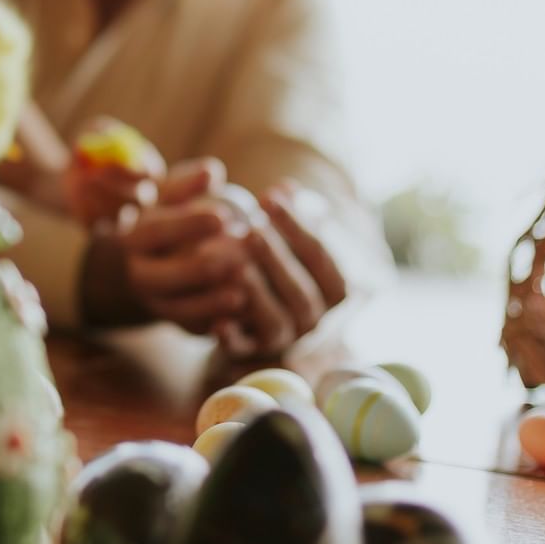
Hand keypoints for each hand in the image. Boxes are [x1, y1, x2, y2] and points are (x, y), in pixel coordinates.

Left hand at [64, 118, 169, 226]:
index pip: (152, 175)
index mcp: (149, 170)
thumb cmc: (88, 148)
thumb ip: (100, 131)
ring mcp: (129, 218)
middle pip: (139, 199)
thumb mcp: (92, 131)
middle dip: (114, 187)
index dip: (135, 172)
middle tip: (90, 176)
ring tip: (76, 179)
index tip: (112, 166)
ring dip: (91, 195)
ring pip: (116, 213)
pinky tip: (76, 195)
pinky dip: (81, 207)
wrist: (70, 177)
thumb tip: (104, 137)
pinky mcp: (108, 232)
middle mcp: (145, 198)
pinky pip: (97, 224)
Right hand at [89, 193, 252, 331]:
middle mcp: (139, 274)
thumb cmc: (170, 217)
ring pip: (178, 308)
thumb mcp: (171, 196)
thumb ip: (188, 183)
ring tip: (243, 291)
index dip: (188, 224)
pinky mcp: (177, 323)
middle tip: (235, 257)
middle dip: (197, 268)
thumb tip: (211, 171)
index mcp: (135, 238)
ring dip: (210, 302)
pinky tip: (245, 313)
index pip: (156, 231)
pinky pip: (195, 328)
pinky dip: (218, 322)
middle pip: (162, 276)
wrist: (151, 264)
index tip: (224, 215)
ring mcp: (156, 303)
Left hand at [214, 184, 348, 358]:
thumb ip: (285, 215)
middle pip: (301, 292)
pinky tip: (216, 321)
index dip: (297, 226)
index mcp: (328, 288)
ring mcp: (282, 339)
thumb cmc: (264, 260)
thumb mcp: (277, 235)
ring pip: (276, 322)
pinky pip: (243, 351)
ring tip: (235, 267)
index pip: (320, 256)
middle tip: (252, 230)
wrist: (239, 312)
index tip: (269, 196)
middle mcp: (311, 317)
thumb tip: (289, 188)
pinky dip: (231, 338)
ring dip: (258, 294)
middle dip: (278, 259)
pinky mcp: (249, 355)